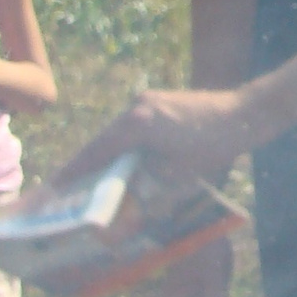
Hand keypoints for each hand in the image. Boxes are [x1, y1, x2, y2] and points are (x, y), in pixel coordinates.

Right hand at [57, 87, 255, 184]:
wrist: (243, 115)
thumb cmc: (213, 146)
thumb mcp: (176, 174)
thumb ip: (146, 182)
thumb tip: (124, 195)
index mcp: (137, 123)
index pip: (96, 151)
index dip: (73, 171)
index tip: (53, 187)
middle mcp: (136, 107)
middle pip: (101, 141)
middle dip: (82, 165)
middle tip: (62, 187)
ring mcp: (146, 101)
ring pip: (114, 134)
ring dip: (102, 156)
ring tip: (83, 179)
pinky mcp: (155, 102)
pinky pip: (129, 128)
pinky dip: (119, 146)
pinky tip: (115, 162)